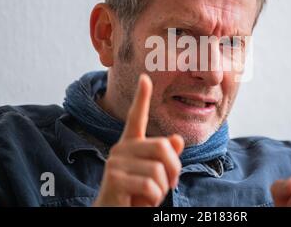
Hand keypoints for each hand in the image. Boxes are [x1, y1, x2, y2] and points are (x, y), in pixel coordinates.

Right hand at [93, 74, 184, 206]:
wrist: (113, 215)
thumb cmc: (136, 195)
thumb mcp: (156, 175)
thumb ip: (166, 158)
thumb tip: (177, 140)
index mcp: (130, 144)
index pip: (136, 117)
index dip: (141, 98)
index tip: (145, 77)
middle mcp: (120, 148)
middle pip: (163, 147)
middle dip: (174, 170)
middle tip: (169, 185)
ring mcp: (115, 162)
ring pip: (159, 170)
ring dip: (162, 189)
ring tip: (149, 196)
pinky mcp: (114, 178)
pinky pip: (151, 185)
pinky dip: (153, 198)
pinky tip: (140, 202)